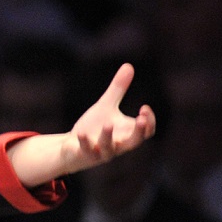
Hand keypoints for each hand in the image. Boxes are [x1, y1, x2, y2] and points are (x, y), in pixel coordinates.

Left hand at [6, 62, 155, 186]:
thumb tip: (129, 66)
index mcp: (126, 133)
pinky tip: (81, 133)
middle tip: (142, 119)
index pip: (145, 132)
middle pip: (134, 142)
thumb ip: (118, 89)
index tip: (144, 108)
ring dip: (108, 137)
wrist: (72, 147)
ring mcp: (102, 152)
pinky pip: (87, 152)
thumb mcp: (106, 106)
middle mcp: (118, 145)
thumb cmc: (94, 127)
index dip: (149, 122)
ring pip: (109, 149)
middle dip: (139, 132)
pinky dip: (85, 143)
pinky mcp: (85, 155)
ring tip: (108, 124)